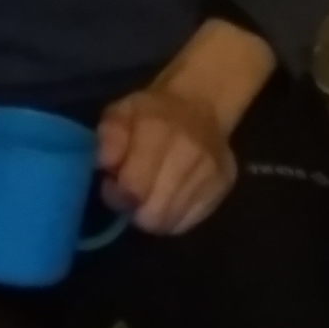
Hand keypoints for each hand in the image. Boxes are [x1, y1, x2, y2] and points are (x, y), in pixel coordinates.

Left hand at [94, 85, 237, 235]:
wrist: (201, 104)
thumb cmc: (151, 113)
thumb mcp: (120, 113)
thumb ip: (109, 138)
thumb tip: (105, 164)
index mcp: (158, 131)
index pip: (133, 188)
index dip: (116, 196)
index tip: (113, 186)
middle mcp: (189, 153)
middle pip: (154, 214)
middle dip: (135, 210)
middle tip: (132, 196)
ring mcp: (210, 173)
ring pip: (170, 223)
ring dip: (153, 216)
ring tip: (149, 196)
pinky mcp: (223, 188)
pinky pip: (188, 223)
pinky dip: (172, 218)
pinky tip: (167, 199)